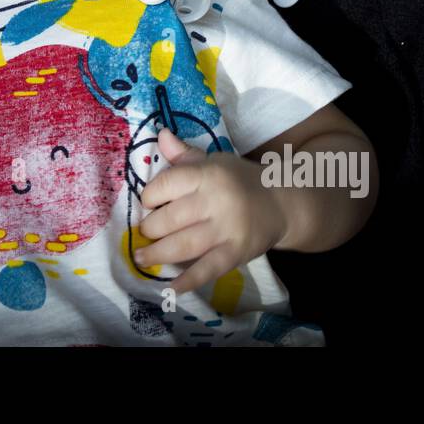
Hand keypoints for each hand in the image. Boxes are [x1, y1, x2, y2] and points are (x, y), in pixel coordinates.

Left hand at [135, 128, 287, 295]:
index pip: (168, 184)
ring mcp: (226, 230)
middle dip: (151, 228)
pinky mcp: (235, 253)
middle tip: (144, 233)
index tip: (147, 203)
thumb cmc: (241, 180)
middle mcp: (216, 202)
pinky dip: (187, 281)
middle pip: (171, 218)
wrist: (283, 203)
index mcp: (208, 175)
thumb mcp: (215, 162)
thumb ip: (185, 155)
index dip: (150, 196)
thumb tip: (160, 135)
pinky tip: (169, 289)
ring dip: (158, 254)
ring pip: (184, 244)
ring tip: (141, 258)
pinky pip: (207, 269)